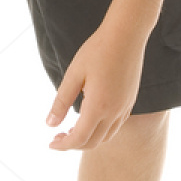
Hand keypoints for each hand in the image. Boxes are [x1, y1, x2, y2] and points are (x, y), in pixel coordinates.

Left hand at [45, 23, 145, 150]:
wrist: (126, 35)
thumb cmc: (97, 51)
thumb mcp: (73, 75)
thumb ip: (61, 102)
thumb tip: (50, 124)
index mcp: (98, 106)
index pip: (79, 139)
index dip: (63, 145)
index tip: (50, 143)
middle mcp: (114, 112)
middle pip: (93, 142)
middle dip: (73, 144)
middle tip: (57, 136)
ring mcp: (125, 107)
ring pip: (106, 137)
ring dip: (88, 139)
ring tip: (72, 130)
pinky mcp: (130, 101)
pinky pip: (115, 126)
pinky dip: (101, 130)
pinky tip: (90, 118)